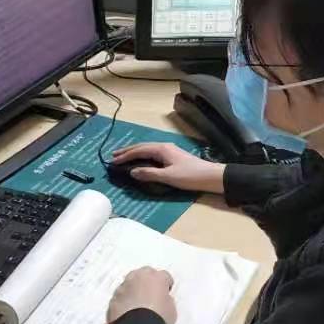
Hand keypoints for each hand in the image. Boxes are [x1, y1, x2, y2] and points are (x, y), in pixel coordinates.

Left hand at [107, 267, 176, 323]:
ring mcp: (123, 287)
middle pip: (144, 273)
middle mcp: (137, 277)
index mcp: (155, 278)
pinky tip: (128, 311)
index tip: (166, 291)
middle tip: (152, 294)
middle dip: (148, 281)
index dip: (165, 284)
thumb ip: (165, 298)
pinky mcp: (113, 298)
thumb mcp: (171, 309)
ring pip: (129, 283)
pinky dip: (124, 301)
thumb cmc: (158, 318)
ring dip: (134, 289)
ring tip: (138, 304)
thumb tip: (160, 299)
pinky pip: (120, 296)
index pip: (163, 275)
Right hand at [111, 143, 225, 193]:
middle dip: (127, 151)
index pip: (138, 151)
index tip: (113, 161)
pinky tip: (141, 159)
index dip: (125, 156)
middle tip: (114, 156)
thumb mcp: (168, 177)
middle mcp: (163, 146)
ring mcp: (169, 150)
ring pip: (147, 149)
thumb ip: (149, 174)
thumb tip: (132, 172)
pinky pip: (152, 153)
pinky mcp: (172, 156)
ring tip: (124, 157)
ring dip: (134, 152)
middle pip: (141, 147)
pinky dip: (142, 155)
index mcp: (161, 149)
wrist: (210, 176)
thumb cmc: (189, 176)